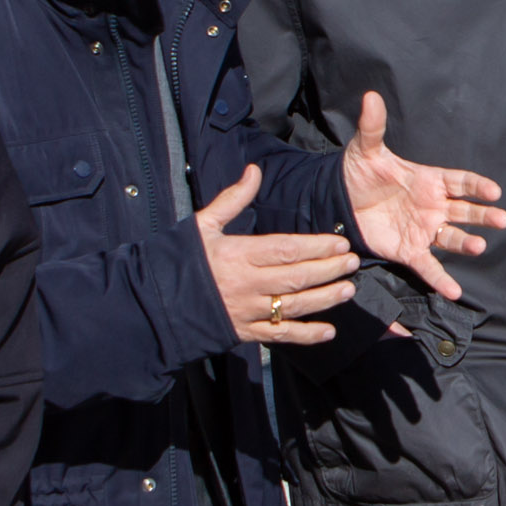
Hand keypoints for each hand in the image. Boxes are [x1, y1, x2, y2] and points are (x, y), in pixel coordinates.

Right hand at [194, 163, 362, 345]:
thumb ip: (233, 198)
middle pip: (296, 278)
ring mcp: (247, 311)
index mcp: (238, 254)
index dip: (316, 247)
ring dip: (324, 299)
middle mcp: (247, 284)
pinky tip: (328, 332)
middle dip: (328, 271)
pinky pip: (280, 335)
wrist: (153, 303)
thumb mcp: (203, 224)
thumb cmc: (178, 259)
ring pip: (294, 307)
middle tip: (352, 263)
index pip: (286, 249)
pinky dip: (306, 335)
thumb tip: (254, 170)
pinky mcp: (244, 333)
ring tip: (347, 291)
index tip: (339, 244)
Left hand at [338, 93, 505, 301]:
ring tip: (479, 247)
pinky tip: (454, 292)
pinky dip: (441, 279)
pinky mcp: (409, 250)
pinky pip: (428, 266)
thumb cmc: (358, 173)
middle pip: (465, 211)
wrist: (339, 202)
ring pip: (452, 238)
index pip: (459, 182)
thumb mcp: (366, 149)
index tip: (493, 190)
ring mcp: (423, 230)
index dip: (476, 186)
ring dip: (467, 243)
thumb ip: (373, 127)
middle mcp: (433, 206)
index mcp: (428, 181)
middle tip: (501, 219)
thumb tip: (370, 97)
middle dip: (483, 215)